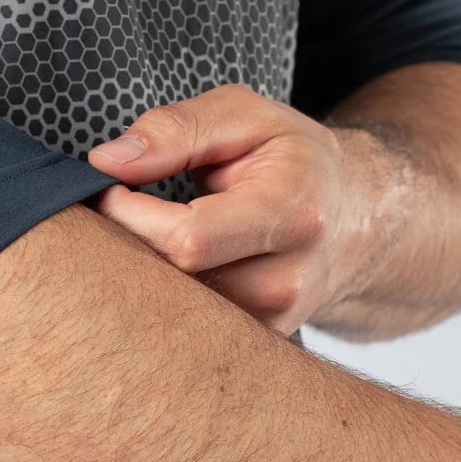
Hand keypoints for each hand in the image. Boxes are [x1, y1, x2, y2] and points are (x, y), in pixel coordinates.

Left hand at [86, 84, 395, 334]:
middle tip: (116, 211)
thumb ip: (176, 130)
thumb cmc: (293, 160)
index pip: (186, 238)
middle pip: (171, 281)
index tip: (109, 188)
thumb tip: (107, 161)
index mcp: (291, 212)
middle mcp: (287, 281)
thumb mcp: (243, 115)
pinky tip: (165, 266)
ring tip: (146, 233)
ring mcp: (272, 323)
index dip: (128, 214)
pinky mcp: (254, 346)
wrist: (353, 219)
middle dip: (125, 245)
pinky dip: (159, 296)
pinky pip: (180, 328)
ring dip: (137, 273)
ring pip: (167, 311)